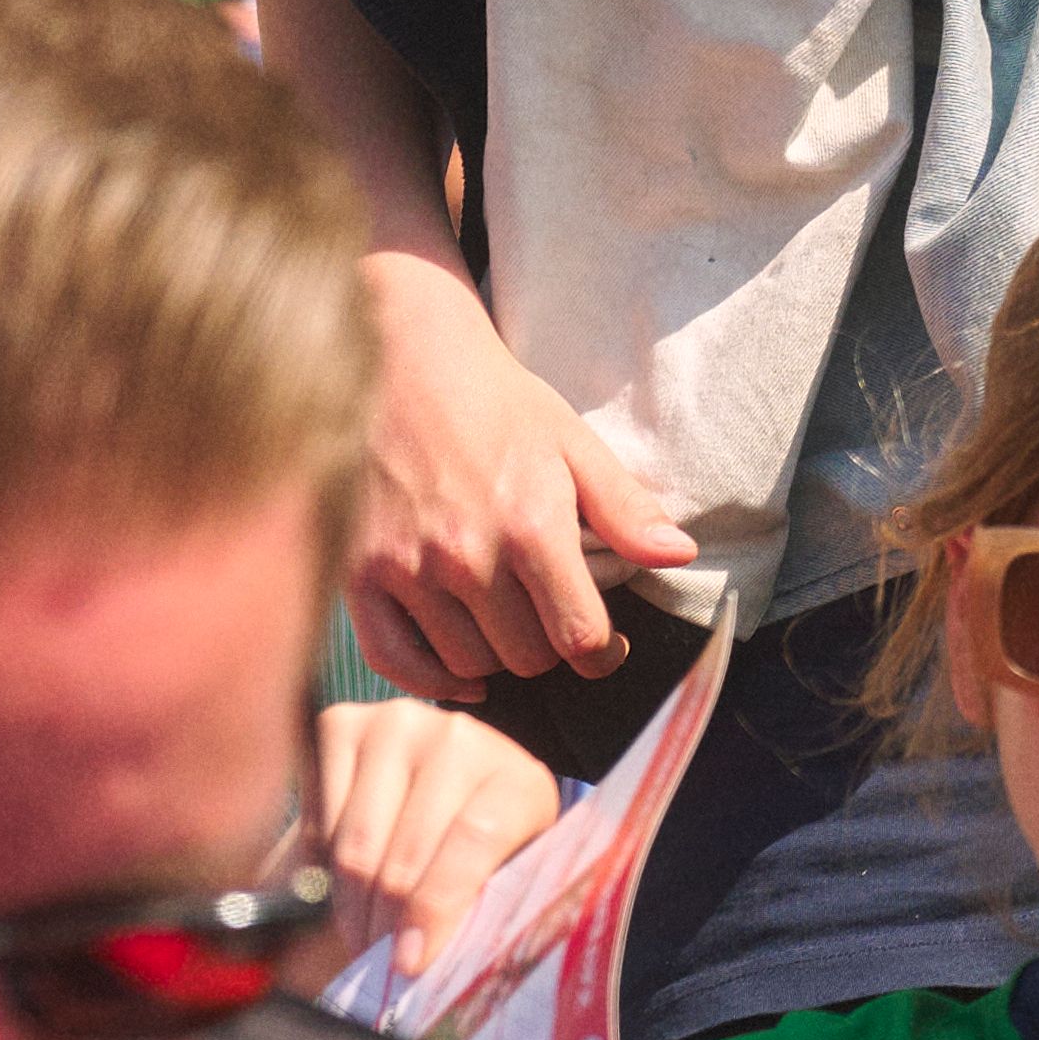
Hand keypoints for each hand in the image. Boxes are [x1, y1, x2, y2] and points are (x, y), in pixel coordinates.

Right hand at [310, 695, 566, 977]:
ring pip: (355, 843)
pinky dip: (318, 865)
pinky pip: (317, 818)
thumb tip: (422, 971)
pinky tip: (337, 884)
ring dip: (348, 904)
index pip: (472, 842)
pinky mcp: (341, 724)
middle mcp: (461, 737)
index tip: (407, 964)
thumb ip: (475, 916)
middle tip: (372, 963)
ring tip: (358, 933)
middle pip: (404, 852)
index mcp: (519, 780)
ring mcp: (398, 724)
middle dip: (382, 924)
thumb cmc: (476, 854)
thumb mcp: (495, 881)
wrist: (443, 787)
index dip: (434, 909)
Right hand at [349, 260, 696, 696]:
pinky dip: (432, 680)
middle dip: (550, 647)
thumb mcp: (572, 442)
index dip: (603, 654)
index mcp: (530, 524)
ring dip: (496, 656)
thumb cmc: (495, 402)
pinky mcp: (358, 573)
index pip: (579, 635)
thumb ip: (625, 508)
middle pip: (526, 657)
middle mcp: (467, 555)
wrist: (399, 359)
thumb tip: (680, 555)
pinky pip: (395, 660)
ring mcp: (407, 568)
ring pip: (467, 662)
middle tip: (552, 619)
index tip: (607, 648)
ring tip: (508, 623)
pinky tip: (461, 673)